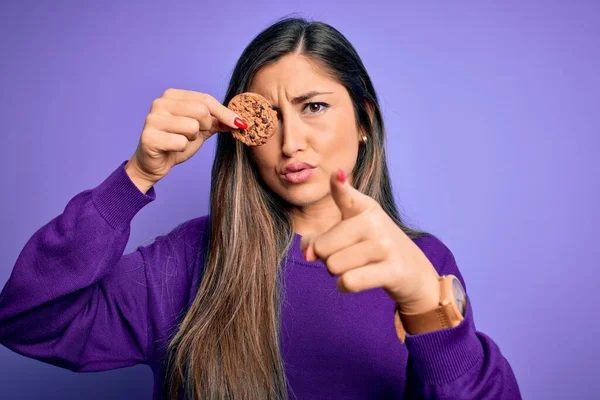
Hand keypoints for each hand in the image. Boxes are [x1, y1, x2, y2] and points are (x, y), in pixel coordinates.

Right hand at [126, 88, 246, 187]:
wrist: (154, 164)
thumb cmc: (176, 143)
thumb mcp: (200, 129)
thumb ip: (217, 121)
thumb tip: (239, 120)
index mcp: (172, 96)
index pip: (206, 99)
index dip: (225, 113)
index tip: (240, 124)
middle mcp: (160, 103)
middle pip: (201, 111)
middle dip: (204, 127)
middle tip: (194, 135)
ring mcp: (152, 119)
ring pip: (192, 127)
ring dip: (192, 139)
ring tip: (180, 141)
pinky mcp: (149, 137)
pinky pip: (180, 142)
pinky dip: (181, 148)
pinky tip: (171, 148)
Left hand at [301, 169, 440, 313]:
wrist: (413, 271)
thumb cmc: (369, 250)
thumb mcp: (345, 236)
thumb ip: (317, 240)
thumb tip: (308, 255)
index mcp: (364, 207)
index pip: (345, 195)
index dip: (339, 185)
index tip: (336, 174)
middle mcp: (374, 222)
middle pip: (322, 247)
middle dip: (326, 258)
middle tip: (347, 256)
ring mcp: (385, 245)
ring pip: (333, 266)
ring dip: (338, 273)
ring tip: (357, 266)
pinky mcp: (393, 270)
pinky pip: (349, 281)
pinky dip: (345, 286)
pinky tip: (359, 279)